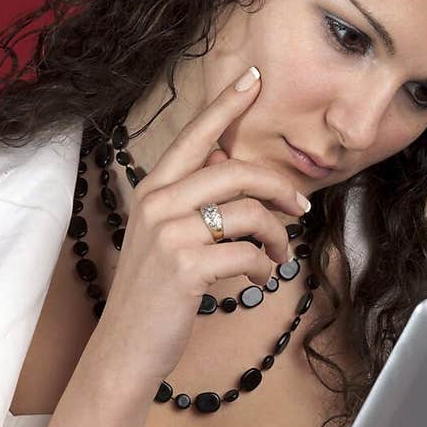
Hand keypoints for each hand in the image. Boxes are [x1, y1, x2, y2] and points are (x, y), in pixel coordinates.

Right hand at [92, 65, 309, 396]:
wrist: (126, 347)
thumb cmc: (153, 292)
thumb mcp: (166, 236)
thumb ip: (192, 200)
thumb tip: (232, 164)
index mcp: (154, 190)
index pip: (196, 137)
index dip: (226, 106)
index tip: (254, 79)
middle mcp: (158, 204)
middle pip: (236, 171)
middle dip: (279, 187)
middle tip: (300, 207)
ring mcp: (170, 235)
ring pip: (249, 213)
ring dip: (276, 237)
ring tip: (276, 256)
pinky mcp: (185, 268)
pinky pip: (247, 253)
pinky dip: (263, 268)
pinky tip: (258, 279)